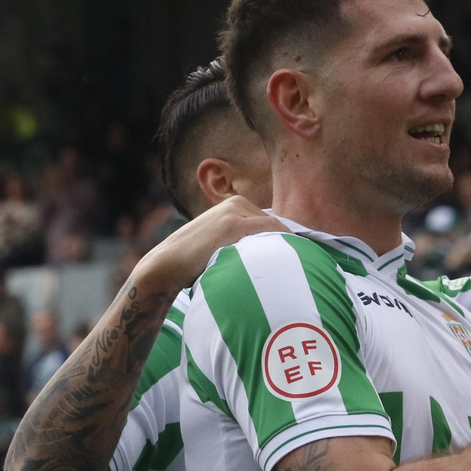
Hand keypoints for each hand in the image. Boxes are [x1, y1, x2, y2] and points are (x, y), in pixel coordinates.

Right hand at [134, 195, 284, 293]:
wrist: (168, 264)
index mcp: (234, 204)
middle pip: (276, 224)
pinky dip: (281, 245)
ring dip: (286, 246)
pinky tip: (288, 261)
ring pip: (275, 228)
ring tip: (298, 266)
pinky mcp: (233, 224)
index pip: (271, 221)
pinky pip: (270, 232)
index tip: (299, 255)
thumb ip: (240, 239)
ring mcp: (234, 212)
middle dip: (288, 243)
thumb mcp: (219, 240)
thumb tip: (269, 251)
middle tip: (302, 263)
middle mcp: (236, 203)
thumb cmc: (195, 260)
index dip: (287, 239)